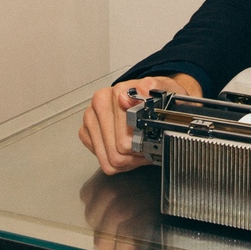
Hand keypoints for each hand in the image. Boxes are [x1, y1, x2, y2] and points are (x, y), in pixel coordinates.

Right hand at [78, 74, 202, 173]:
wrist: (149, 97)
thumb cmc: (156, 98)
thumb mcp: (164, 91)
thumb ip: (155, 88)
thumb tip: (142, 89)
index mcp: (116, 93)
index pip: (124, 140)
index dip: (141, 147)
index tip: (150, 143)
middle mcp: (99, 104)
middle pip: (115, 152)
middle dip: (134, 156)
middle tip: (146, 148)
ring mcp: (90, 118)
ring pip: (107, 160)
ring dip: (125, 160)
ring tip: (137, 150)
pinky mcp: (86, 132)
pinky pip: (101, 161)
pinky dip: (116, 161)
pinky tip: (125, 149)